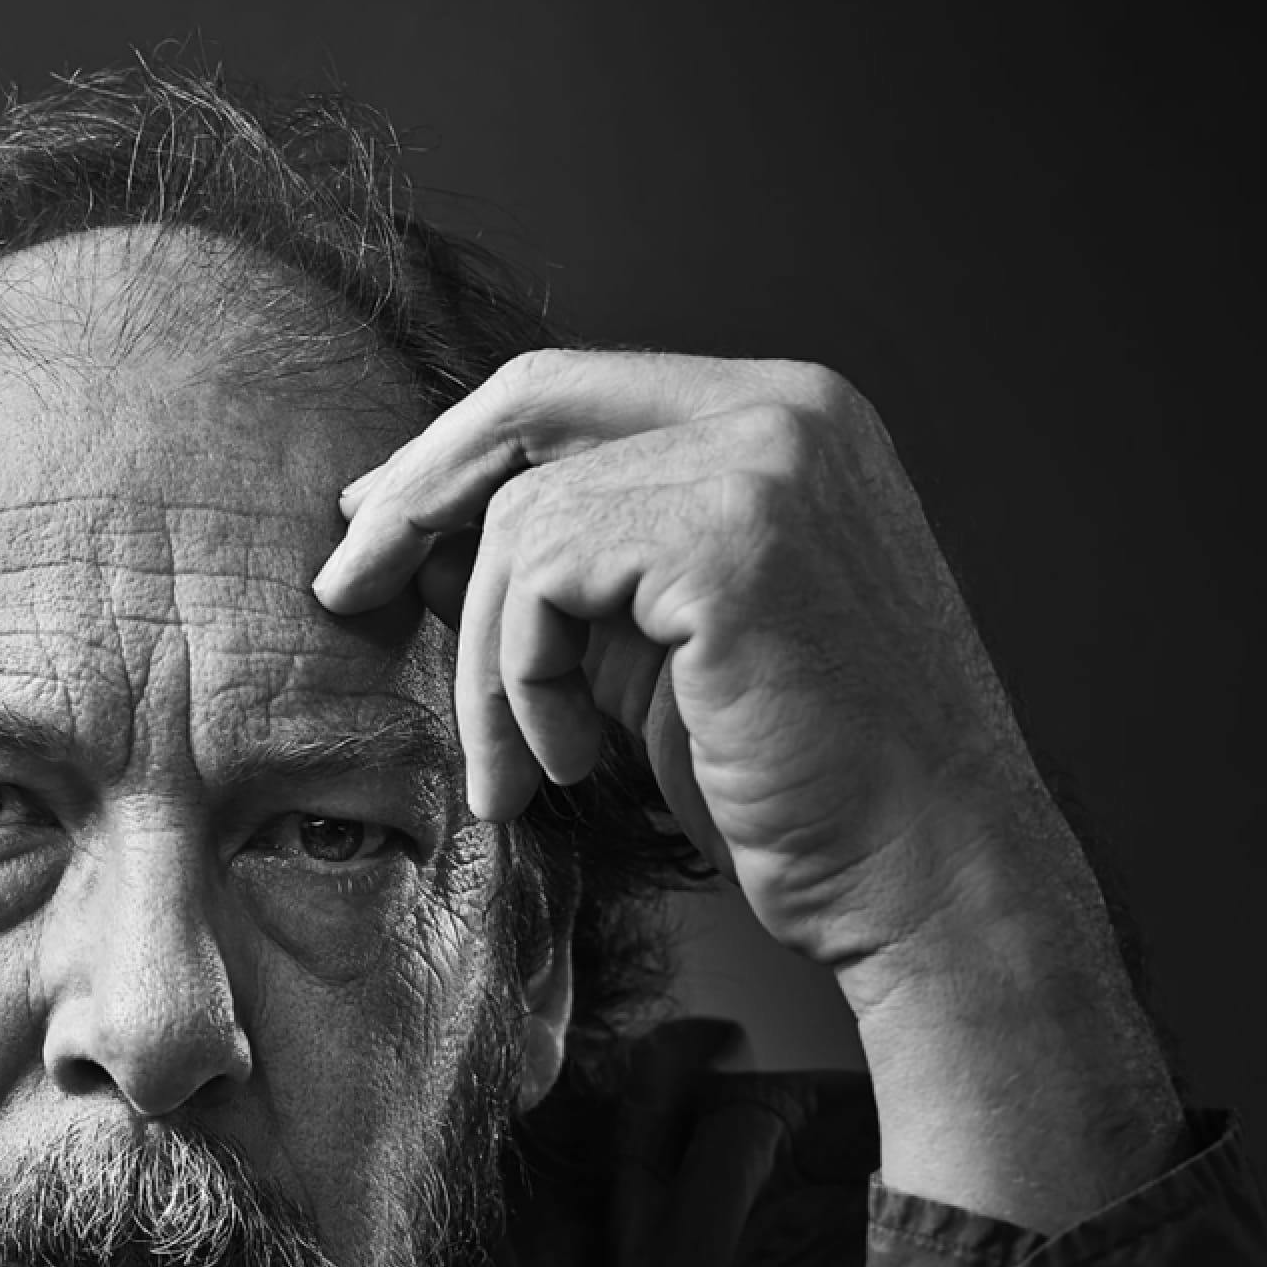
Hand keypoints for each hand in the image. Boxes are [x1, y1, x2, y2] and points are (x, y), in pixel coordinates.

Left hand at [316, 348, 1062, 975]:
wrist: (925, 876)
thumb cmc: (806, 791)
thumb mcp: (663, 659)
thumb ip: (576, 581)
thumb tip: (423, 540)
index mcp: (785, 423)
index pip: (570, 390)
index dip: (451, 453)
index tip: (374, 526)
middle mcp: (785, 412)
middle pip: (527, 405)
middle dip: (414, 499)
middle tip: (342, 591)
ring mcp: (765, 464)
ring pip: (522, 519)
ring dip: (488, 668)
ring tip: (525, 773)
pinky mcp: (734, 539)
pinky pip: (541, 577)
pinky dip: (523, 684)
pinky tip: (573, 765)